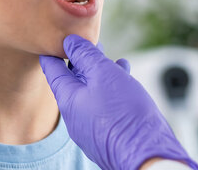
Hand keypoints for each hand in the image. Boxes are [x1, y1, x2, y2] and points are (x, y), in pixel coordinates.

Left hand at [40, 35, 197, 169]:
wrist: (147, 156)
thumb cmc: (125, 115)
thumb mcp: (104, 75)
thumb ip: (86, 55)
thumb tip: (70, 41)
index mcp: (69, 100)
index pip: (53, 71)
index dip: (52, 53)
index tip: (49, 41)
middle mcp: (76, 116)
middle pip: (73, 82)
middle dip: (79, 61)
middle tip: (83, 43)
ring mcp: (92, 127)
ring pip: (92, 93)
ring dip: (99, 73)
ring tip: (108, 57)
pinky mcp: (109, 133)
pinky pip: (105, 104)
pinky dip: (112, 88)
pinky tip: (124, 77)